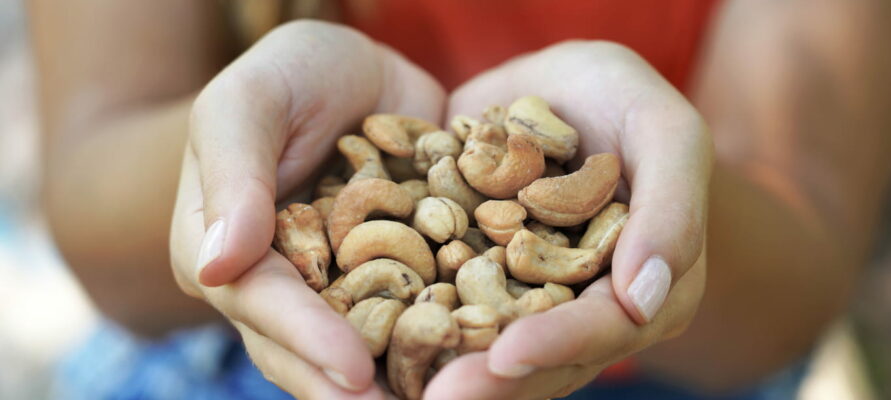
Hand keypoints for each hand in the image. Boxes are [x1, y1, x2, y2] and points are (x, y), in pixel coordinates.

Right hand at [169, 21, 444, 398]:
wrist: (357, 68)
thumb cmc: (288, 75)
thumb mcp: (249, 103)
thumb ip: (234, 176)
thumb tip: (214, 265)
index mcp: (232, 253)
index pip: (265, 305)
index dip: (307, 340)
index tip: (353, 374)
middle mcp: (288, 285)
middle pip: (315, 349)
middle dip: (358, 387)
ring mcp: (347, 286)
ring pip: (372, 343)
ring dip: (408, 374)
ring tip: (456, 396)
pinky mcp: (402, 275)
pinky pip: (424, 309)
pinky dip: (451, 331)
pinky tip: (488, 351)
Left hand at [424, 41, 711, 398]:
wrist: (559, 84)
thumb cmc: (625, 101)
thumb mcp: (665, 132)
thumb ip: (670, 209)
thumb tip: (643, 300)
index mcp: (640, 289)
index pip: (603, 327)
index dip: (559, 343)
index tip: (507, 355)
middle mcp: (577, 307)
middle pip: (538, 355)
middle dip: (488, 378)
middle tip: (438, 396)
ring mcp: (518, 297)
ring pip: (484, 343)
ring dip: (443, 361)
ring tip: (397, 381)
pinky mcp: (470, 275)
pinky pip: (440, 304)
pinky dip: (410, 320)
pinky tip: (371, 337)